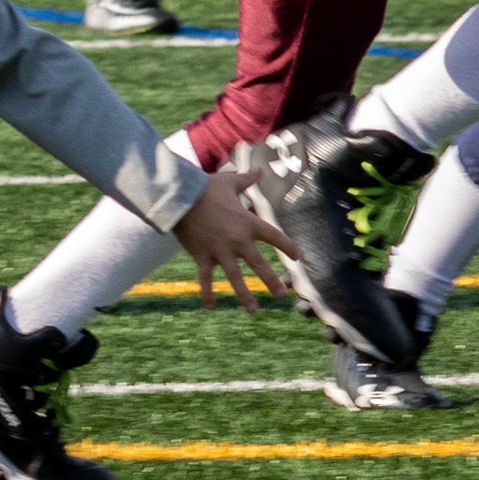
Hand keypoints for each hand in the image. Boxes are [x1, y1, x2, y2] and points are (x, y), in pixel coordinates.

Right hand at [171, 171, 294, 308]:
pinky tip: (211, 307)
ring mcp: (220, 251)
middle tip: (281, 295)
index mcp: (248, 222)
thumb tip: (259, 169)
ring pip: (235, 278)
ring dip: (245, 295)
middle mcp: (237, 240)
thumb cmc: (206, 187)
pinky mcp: (202, 256)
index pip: (274, 237)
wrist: (181, 196)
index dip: (287, 247)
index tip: (297, 257)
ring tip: (253, 310)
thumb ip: (246, 179)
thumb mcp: (230, 181)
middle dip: (271, 281)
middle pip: (259, 264)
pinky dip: (207, 293)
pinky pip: (205, 280)